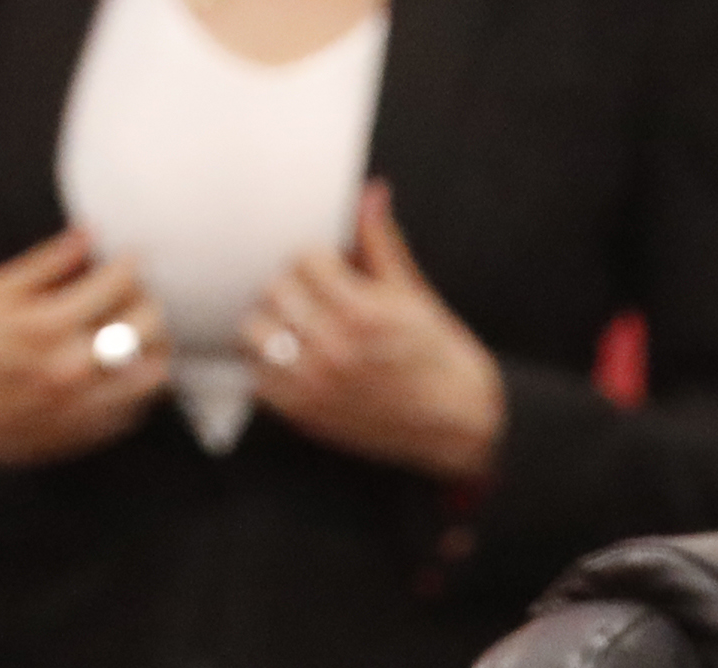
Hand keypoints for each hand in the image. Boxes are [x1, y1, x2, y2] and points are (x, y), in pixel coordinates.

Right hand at [0, 229, 169, 472]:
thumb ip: (48, 262)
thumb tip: (91, 232)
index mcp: (45, 327)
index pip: (116, 285)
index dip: (129, 264)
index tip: (130, 257)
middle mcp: (72, 368)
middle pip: (148, 324)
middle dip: (146, 299)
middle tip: (133, 292)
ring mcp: (87, 405)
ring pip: (156, 368)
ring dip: (154, 343)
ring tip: (135, 330)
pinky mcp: (93, 431)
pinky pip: (141, 402)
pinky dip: (138, 379)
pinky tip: (119, 365)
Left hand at [242, 181, 503, 481]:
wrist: (462, 423)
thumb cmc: (441, 358)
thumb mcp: (415, 296)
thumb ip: (381, 244)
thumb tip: (370, 194)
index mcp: (363, 313)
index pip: (303, 259)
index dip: (316, 260)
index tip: (329, 270)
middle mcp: (334, 349)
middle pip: (273, 291)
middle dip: (292, 288)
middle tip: (313, 297)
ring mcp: (315, 384)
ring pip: (255, 332)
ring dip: (271, 324)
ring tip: (298, 327)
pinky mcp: (305, 413)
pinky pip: (257, 378)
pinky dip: (268, 366)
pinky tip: (294, 361)